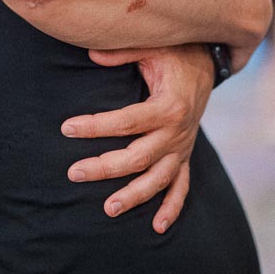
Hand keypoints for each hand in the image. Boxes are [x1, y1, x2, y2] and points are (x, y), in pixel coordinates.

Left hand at [61, 43, 214, 231]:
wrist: (207, 65)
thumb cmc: (174, 54)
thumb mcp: (152, 46)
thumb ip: (122, 51)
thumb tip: (91, 53)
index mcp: (168, 106)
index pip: (126, 122)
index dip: (95, 126)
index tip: (67, 128)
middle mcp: (177, 133)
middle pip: (137, 158)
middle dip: (104, 168)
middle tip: (74, 173)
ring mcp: (182, 148)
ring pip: (158, 180)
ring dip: (134, 196)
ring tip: (107, 209)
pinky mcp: (185, 156)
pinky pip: (182, 187)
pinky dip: (172, 208)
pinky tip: (157, 227)